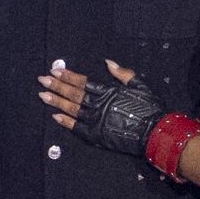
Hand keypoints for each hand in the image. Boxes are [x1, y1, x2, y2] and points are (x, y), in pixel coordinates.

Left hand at [39, 59, 162, 156]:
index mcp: (108, 91)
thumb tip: (108, 63)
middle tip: (42, 79)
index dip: (68, 76)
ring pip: (72, 109)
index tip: (54, 71)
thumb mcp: (141, 85)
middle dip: (56, 86)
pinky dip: (65, 122)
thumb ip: (123, 74)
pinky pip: (77, 128)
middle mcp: (99, 105)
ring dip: (56, 102)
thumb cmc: (151, 107)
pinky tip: (54, 116)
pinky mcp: (97, 135)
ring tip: (42, 95)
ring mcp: (96, 120)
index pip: (83, 81)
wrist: (157, 132)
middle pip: (73, 94)